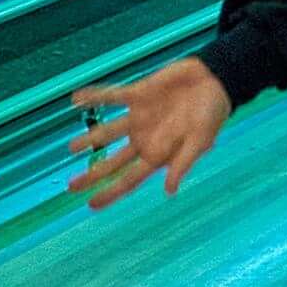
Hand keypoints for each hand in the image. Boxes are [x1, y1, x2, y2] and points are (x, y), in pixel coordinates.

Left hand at [69, 58, 231, 207]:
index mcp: (158, 154)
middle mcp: (145, 139)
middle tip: (71, 187)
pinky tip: (77, 99)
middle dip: (93, 175)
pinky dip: (95, 97)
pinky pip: (112, 97)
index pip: (129, 179)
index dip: (110, 192)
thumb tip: (169, 191)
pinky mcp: (138, 95)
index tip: (91, 205)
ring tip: (72, 148)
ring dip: (90, 139)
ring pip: (108, 132)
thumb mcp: (200, 142)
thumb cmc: (212, 115)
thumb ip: (182, 163)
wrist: (214, 81)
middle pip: (113, 162)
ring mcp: (139, 117)